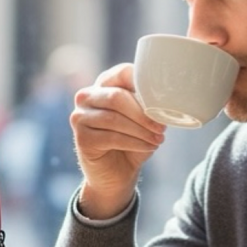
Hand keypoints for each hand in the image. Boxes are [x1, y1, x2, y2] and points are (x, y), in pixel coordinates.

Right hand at [71, 63, 165, 218]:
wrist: (117, 174)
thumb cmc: (132, 141)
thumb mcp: (143, 119)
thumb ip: (148, 104)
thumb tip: (167, 99)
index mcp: (103, 84)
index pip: (123, 73)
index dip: (144, 86)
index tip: (163, 102)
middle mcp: (86, 97)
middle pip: (116, 97)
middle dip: (143, 113)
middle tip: (161, 127)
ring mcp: (80, 117)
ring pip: (114, 118)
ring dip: (141, 130)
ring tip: (158, 139)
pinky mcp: (81, 138)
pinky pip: (111, 137)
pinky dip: (135, 142)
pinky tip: (148, 147)